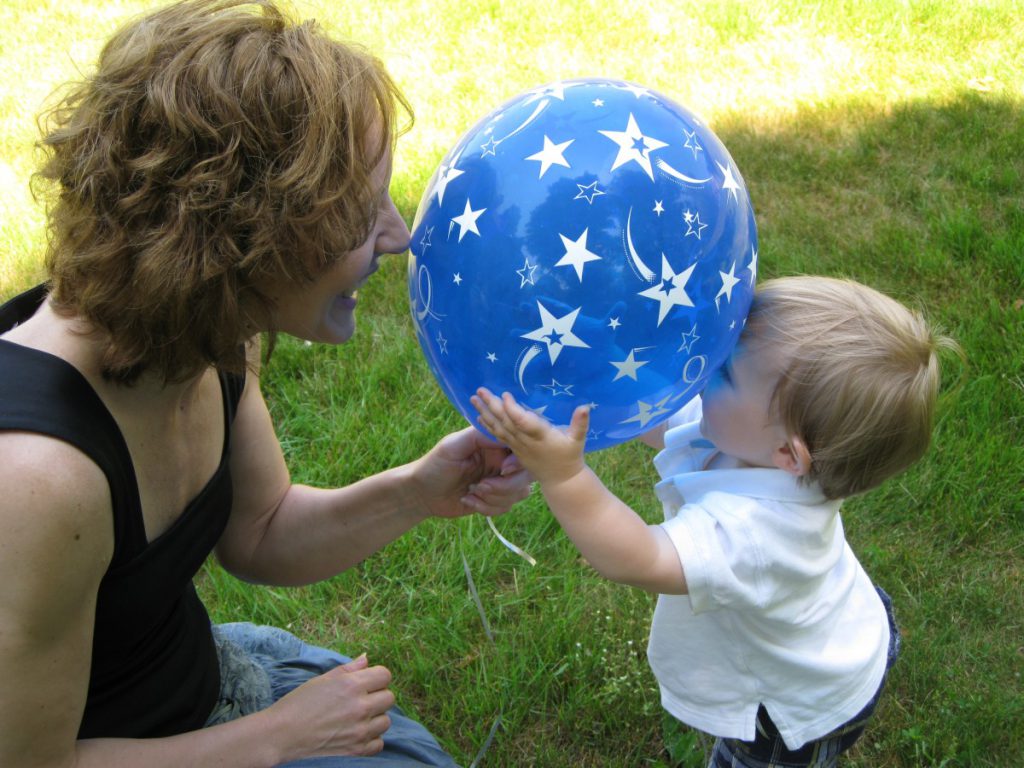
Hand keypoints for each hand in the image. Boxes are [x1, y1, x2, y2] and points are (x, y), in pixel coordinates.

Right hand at [269, 655, 394, 759]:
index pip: (385, 675)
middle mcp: (360, 707)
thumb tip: (367, 659)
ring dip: (375, 718)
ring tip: (357, 717)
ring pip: (386, 721)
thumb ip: (349, 669)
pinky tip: (357, 732)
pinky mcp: (355, 749)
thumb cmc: (299, 703)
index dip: (377, 676)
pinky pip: (379, 743)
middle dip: (377, 695)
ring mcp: (359, 730)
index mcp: (352, 685)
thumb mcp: (323, 679)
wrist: (281, 733)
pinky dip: (371, 739)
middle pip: (389, 697)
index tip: (367, 681)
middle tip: (360, 699)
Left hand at [410, 423, 531, 517]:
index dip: (517, 462)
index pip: (520, 450)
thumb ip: (479, 436)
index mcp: (493, 444)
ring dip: (494, 498)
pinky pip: (506, 507)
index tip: (503, 470)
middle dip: (505, 486)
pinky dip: (487, 508)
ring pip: (519, 493)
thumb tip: (505, 436)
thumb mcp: (453, 445)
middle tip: (480, 486)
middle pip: (525, 475)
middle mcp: (501, 461)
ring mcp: (500, 481)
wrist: (421, 493)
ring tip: (471, 492)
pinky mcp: (496, 500)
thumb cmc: (434, 465)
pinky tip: (468, 501)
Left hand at [471, 388, 587, 485]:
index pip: (523, 422)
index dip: (513, 409)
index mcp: (541, 437)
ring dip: (485, 413)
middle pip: (506, 422)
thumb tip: (585, 407)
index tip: (504, 395)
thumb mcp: (578, 441)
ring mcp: (518, 447)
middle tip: (480, 390)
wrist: (561, 481)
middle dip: (492, 406)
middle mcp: (526, 442)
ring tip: (474, 399)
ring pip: (498, 429)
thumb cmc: (571, 458)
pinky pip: (498, 436)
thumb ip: (580, 424)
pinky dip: (488, 426)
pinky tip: (479, 415)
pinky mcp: (514, 450)